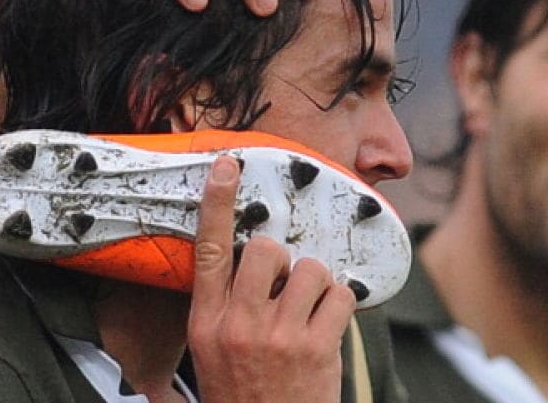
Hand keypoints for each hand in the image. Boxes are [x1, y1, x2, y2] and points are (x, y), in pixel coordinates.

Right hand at [188, 157, 354, 402]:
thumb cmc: (242, 396)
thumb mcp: (213, 352)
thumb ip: (227, 307)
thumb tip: (255, 265)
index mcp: (207, 323)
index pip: (208, 250)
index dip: (216, 203)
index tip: (226, 166)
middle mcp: (239, 324)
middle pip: (265, 248)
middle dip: (282, 259)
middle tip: (285, 286)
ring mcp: (278, 335)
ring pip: (309, 268)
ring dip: (316, 284)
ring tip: (308, 315)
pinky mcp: (315, 347)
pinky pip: (339, 294)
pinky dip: (341, 305)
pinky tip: (328, 327)